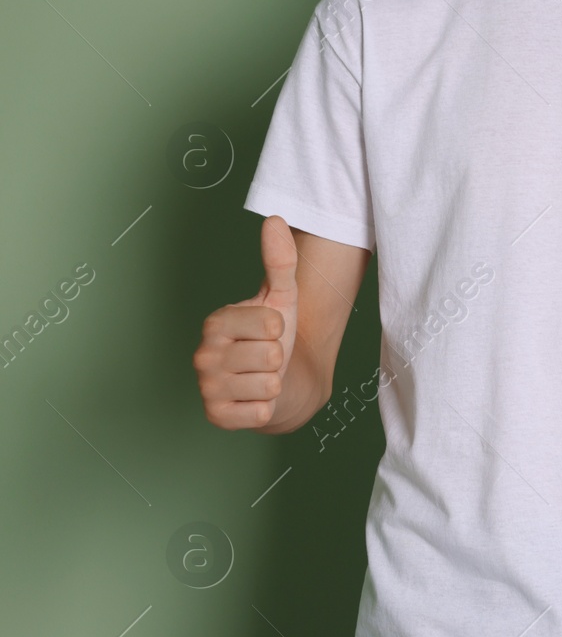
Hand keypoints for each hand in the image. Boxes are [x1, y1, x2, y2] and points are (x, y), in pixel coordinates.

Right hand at [193, 215, 298, 428]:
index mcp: (216, 323)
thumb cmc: (276, 338)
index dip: (280, 331)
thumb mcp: (282, 297)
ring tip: (261, 377)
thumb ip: (279, 260)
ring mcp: (208, 387)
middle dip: (278, 359)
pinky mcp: (218, 417)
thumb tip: (273, 220)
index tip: (268, 333)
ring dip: (273, 384)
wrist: (283, 381)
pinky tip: (256, 399)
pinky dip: (267, 408)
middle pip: (271, 356)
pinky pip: (261, 413)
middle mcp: (203, 355)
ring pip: (269, 384)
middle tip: (265, 359)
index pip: (271, 325)